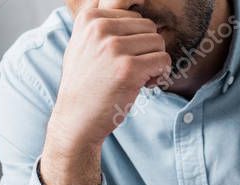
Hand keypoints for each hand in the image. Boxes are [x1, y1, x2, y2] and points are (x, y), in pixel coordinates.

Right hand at [40, 2, 170, 184]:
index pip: (135, 17)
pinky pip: (163, 60)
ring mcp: (114, 47)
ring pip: (159, 42)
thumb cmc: (85, 84)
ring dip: (155, 62)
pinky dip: (161, 74)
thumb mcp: (82, 44)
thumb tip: (124, 5)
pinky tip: (146, 85)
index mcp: (90, 18)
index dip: (136, 40)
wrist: (77, 118)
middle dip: (148, 49)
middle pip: (149, 27)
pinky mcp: (129, 68)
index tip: (124, 59)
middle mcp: (100, 28)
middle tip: (136, 70)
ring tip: (140, 77)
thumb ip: (99, 24)